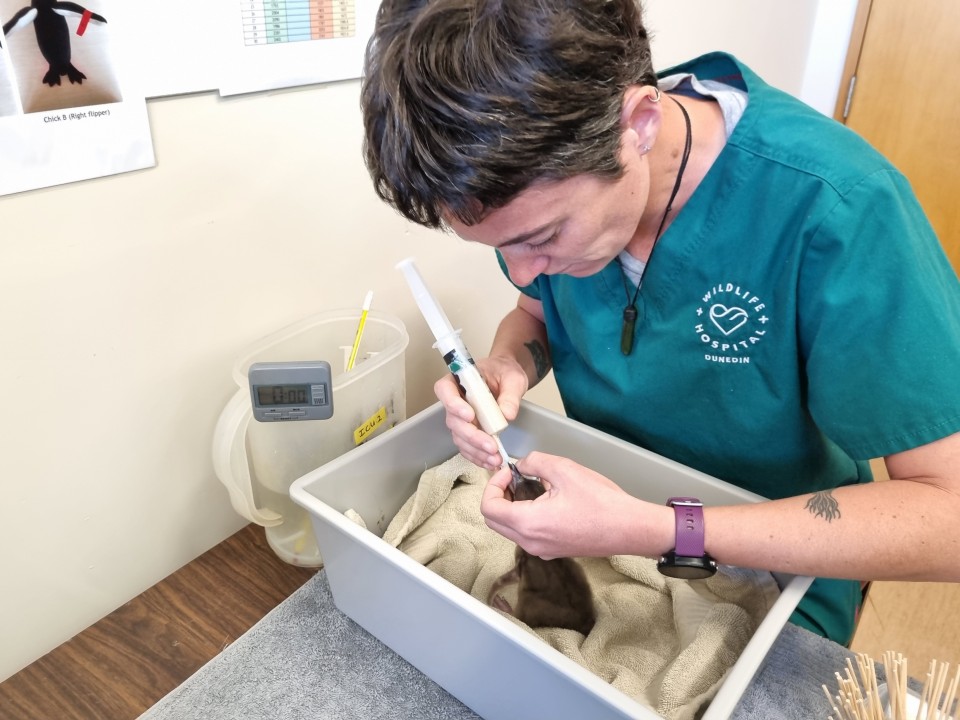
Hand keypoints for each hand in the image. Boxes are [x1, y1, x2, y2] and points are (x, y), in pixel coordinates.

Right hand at [434, 355, 528, 468]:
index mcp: (458, 379)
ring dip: (476, 450)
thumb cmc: (505, 372)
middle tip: (490, 445)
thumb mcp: (513, 378)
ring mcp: (460, 418)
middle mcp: (455, 400)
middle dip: (472, 436)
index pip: (445, 390)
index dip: (453, 404)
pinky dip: (477, 456)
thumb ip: (510, 395)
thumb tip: (507, 415)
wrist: (507, 379)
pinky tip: (490, 462)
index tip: (470, 415)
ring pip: (460, 437)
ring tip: (495, 459)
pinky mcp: (469, 431)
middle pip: (453, 420)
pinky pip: (467, 446)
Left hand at [479, 452, 672, 558]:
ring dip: (511, 506)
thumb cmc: (601, 501)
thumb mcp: (564, 469)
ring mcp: (542, 550)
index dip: (493, 484)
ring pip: (510, 529)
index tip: (509, 472)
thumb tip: (522, 465)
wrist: (630, 528)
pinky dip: (525, 516)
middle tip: (514, 477)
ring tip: (532, 486)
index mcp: (528, 524)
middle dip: (498, 495)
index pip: (488, 507)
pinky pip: (527, 535)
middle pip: (494, 520)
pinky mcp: (553, 551)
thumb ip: (535, 462)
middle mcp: (530, 542)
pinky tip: (545, 500)